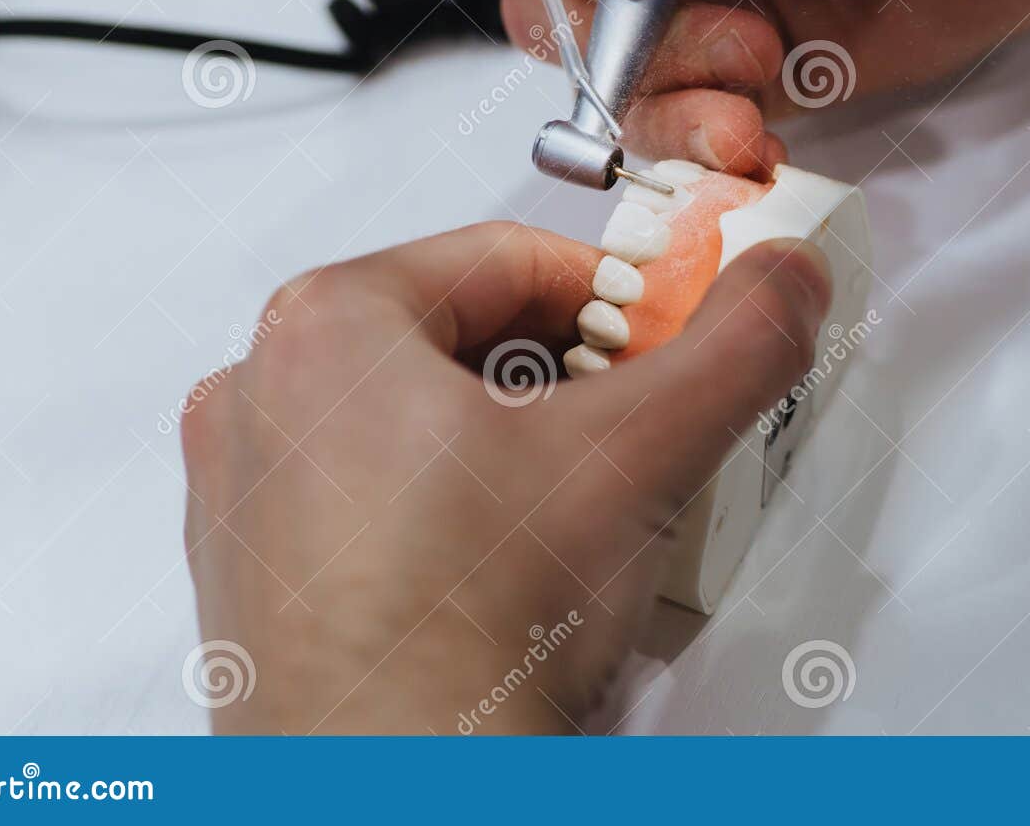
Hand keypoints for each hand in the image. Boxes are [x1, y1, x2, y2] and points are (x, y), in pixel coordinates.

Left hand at [180, 222, 830, 733]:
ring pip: (414, 419)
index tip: (666, 337)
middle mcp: (263, 398)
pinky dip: (447, 509)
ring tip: (579, 507)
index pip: (511, 258)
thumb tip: (779, 287)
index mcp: (327, 327)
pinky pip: (371, 498)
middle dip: (566, 377)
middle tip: (634, 424)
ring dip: (511, 444)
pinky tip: (507, 569)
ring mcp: (250, 494)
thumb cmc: (451, 646)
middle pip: (461, 335)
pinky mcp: (256, 578)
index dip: (617, 297)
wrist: (385, 805)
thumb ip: (735, 349)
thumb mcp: (638, 461)